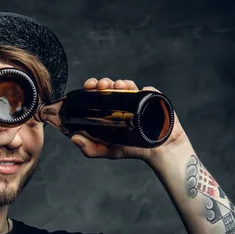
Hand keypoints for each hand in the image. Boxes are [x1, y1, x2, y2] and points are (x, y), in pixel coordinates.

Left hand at [70, 77, 188, 160]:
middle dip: (105, 82)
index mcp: (110, 110)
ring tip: (118, 86)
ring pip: (128, 85)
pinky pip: (149, 91)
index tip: (89, 86)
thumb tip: (74, 139)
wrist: (160, 151)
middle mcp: (123, 102)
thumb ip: (91, 148)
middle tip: (102, 85)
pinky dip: (145, 89)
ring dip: (122, 83)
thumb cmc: (133, 149)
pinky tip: (141, 90)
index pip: (98, 94)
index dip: (92, 87)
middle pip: (112, 86)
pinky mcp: (154, 100)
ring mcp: (139, 100)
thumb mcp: (109, 150)